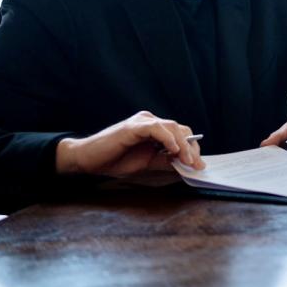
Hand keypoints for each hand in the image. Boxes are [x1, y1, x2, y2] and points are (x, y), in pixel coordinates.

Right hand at [55, 110, 202, 175]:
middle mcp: (150, 121)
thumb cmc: (114, 160)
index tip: (199, 165)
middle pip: (180, 129)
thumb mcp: (146, 163)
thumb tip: (185, 164)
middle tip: (197, 165)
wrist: (87, 160)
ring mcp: (142, 122)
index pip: (181, 134)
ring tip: (187, 160)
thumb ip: (164, 161)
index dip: (192, 148)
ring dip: (183, 144)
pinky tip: (173, 150)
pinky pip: (156, 128)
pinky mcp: (133, 126)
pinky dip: (167, 138)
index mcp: (155, 129)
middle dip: (191, 147)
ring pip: (171, 127)